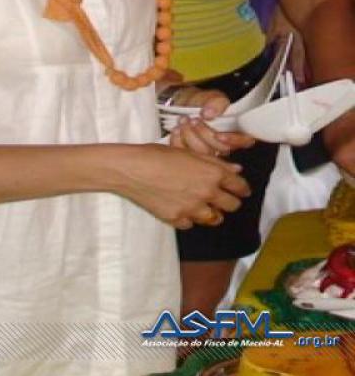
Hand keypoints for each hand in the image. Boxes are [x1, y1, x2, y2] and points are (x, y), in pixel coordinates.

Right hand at [112, 144, 250, 229]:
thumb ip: (213, 162)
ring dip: (213, 212)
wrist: (132, 169)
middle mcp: (207, 193)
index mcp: (212, 173)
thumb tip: (235, 169)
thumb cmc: (157, 154)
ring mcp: (193, 210)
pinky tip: (183, 209)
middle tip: (225, 197)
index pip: (239, 185)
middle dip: (231, 201)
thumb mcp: (187, 152)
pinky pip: (191, 223)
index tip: (242, 190)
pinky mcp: (177, 220)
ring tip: (205, 206)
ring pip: (214, 218)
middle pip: (232, 205)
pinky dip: (190, 218)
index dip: (243, 187)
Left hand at [166, 86, 255, 154]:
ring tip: (184, 122)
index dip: (233, 140)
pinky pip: (187, 154)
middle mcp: (223, 143)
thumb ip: (216, 102)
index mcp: (234, 128)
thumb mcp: (209, 96)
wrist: (176, 103)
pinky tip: (177, 130)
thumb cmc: (197, 101)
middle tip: (194, 121)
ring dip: (191, 136)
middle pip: (222, 149)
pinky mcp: (191, 154)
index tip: (219, 135)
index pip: (244, 140)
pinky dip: (179, 141)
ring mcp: (207, 151)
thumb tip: (211, 113)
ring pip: (204, 154)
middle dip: (205, 134)